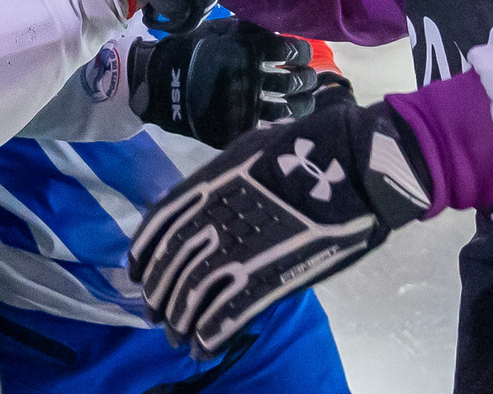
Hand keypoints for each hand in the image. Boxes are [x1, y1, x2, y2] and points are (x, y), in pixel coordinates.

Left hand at [129, 88, 435, 357]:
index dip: (144, 253)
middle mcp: (214, 217)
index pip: (160, 223)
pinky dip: (210, 333)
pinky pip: (228, 313)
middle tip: (155, 314)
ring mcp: (240, 248)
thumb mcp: (256, 144)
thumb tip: (218, 185)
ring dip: (180, 319)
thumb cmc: (313, 146)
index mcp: (210, 182)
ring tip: (178, 337)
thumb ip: (228, 170)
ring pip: (192, 293)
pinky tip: (203, 347)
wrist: (355, 163)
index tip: (137, 272)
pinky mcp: (269, 276)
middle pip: (170, 264)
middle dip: (158, 293)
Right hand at [130, 20, 322, 147]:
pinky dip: (280, 124)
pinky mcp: (238, 129)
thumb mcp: (217, 29)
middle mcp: (252, 80)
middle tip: (310, 78)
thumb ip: (247, 30)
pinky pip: (267, 128)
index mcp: (248, 52)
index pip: (290, 51)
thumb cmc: (189, 50)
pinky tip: (286, 120)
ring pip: (287, 109)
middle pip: (294, 82)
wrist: (160, 85)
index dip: (302, 53)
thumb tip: (276, 32)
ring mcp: (246, 107)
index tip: (303, 55)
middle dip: (306, 79)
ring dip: (302, 105)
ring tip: (308, 102)